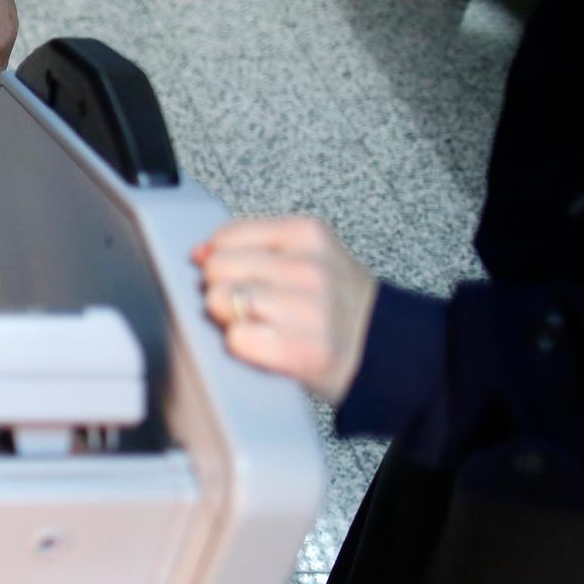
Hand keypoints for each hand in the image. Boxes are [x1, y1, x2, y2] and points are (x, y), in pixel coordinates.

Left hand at [191, 216, 379, 403]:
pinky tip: (265, 344)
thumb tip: (198, 252)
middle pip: (216, 269)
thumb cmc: (335, 305)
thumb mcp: (305, 256)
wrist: (385, 350)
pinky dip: (242, 346)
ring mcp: (306, 308)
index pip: (225, 237)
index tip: (243, 276)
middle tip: (251, 305)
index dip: (222, 261)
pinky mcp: (300, 349)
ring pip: (220, 300)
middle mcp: (308, 266)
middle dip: (222, 289)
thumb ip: (251, 247)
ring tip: (261, 324)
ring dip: (230, 319)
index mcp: (307, 233)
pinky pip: (235, 338)